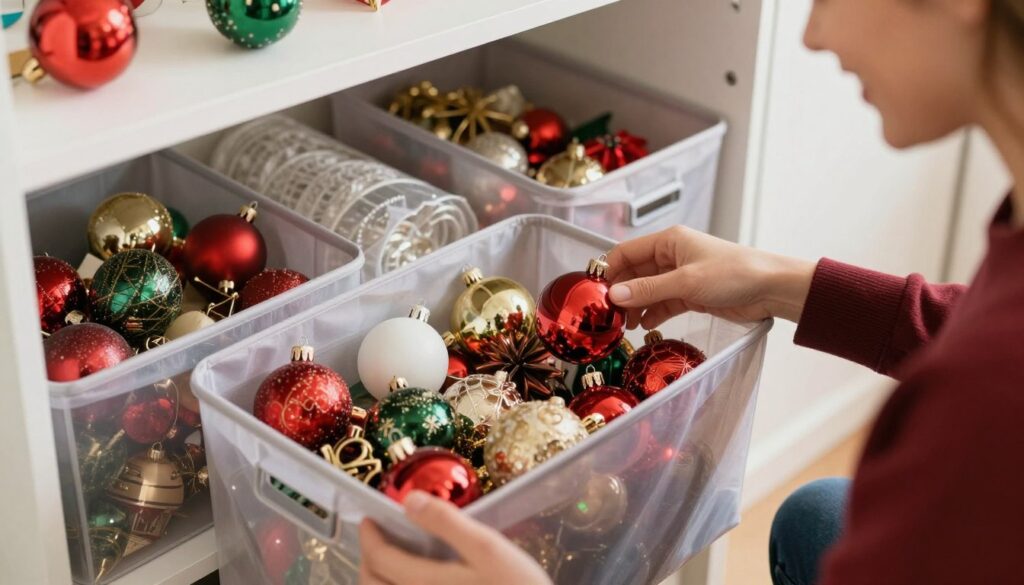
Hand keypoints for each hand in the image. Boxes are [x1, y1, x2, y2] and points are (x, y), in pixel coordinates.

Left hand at [359, 491, 552, 584]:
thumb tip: (408, 500)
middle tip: (378, 541)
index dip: (368, 536)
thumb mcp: (486, 547)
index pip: (378, 558)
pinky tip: (412, 583)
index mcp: (421, 583)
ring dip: (377, 582)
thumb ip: (446, 522)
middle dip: (368, 560)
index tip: (369, 520)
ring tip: (391, 564)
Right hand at [606, 226, 815, 328]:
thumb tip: (615, 295)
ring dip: (635, 306)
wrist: (770, 288)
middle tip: (607, 314)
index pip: (627, 252)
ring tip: (625, 325)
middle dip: (621, 292)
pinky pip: (663, 303)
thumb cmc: (733, 274)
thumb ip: (648, 290)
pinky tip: (644, 326)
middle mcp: (672, 255)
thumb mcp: (686, 282)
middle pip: (635, 273)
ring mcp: (681, 275)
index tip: (594, 291)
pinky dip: (652, 313)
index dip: (609, 270)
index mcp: (669, 241)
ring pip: (647, 290)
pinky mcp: (691, 294)